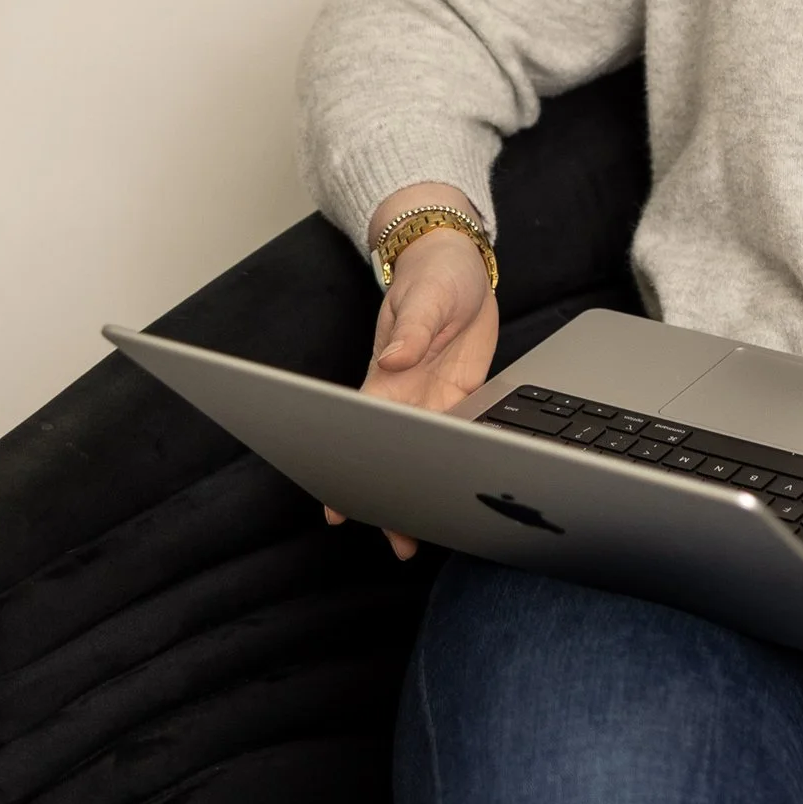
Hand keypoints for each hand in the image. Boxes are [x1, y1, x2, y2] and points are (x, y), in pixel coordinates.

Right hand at [328, 200, 498, 557]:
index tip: (339, 503)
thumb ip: (412, 330)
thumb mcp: (424, 296)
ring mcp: (435, 396)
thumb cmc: (432, 274)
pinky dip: (458, 465)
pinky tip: (460, 491)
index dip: (354, 466)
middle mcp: (408, 393)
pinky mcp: (463, 394)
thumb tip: (394, 360)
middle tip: (398, 540)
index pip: (365, 427)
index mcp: (388, 375)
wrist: (459, 262)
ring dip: (426, 490)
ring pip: (426, 454)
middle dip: (393, 497)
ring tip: (423, 535)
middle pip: (395, 453)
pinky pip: (459, 435)